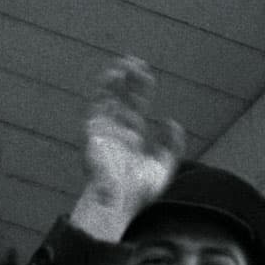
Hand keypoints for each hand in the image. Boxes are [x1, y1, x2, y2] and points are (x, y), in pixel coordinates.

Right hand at [73, 55, 183, 240]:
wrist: (119, 203)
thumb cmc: (138, 191)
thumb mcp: (163, 166)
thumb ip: (171, 144)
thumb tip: (170, 121)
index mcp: (132, 137)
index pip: (136, 106)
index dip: (141, 89)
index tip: (148, 74)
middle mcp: (117, 130)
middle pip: (122, 98)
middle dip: (129, 81)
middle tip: (137, 62)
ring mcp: (104, 131)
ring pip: (108, 99)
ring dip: (115, 81)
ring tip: (125, 64)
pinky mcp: (93, 133)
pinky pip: (97, 107)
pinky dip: (104, 91)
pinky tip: (114, 77)